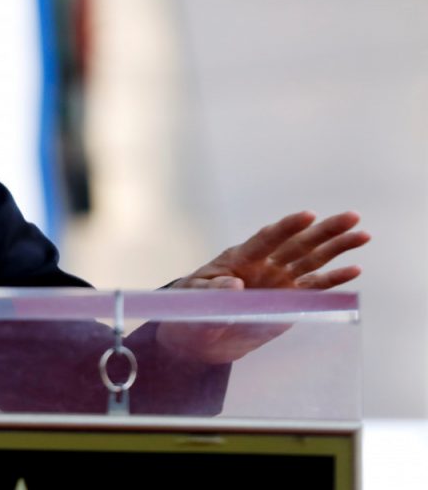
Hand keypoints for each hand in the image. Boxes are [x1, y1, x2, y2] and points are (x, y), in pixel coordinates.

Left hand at [157, 211, 368, 363]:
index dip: (286, 228)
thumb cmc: (188, 310)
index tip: (307, 216)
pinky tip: (354, 270)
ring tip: (362, 234)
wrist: (196, 337)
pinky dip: (332, 281)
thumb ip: (211, 292)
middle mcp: (263, 265)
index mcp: (238, 258)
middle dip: (325, 231)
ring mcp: (277, 281)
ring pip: (312, 261)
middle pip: (297, 244)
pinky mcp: (287, 300)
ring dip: (337, 248)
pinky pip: (313, 288)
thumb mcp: (193, 300)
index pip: (266, 239)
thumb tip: (233, 283)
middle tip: (352, 216)